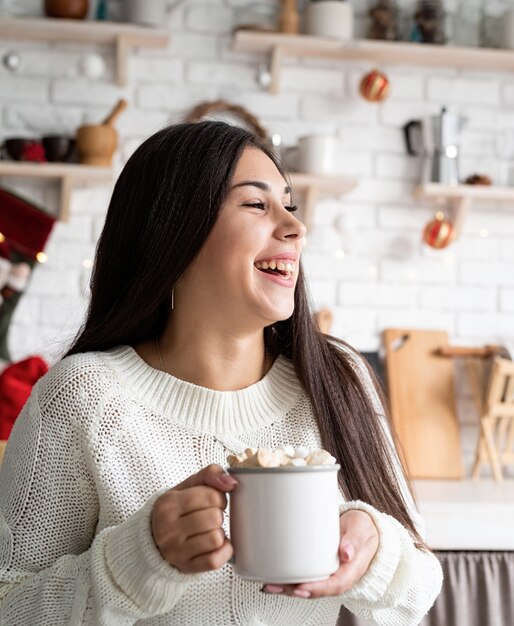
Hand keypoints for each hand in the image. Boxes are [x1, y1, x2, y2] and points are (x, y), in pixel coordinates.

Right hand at [151, 464, 237, 573]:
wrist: (155, 539)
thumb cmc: (178, 509)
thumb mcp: (188, 486)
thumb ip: (210, 474)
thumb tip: (231, 482)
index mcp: (168, 504)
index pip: (210, 496)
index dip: (219, 497)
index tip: (212, 501)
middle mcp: (168, 529)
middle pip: (215, 518)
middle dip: (218, 514)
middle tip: (211, 516)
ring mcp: (176, 551)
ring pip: (216, 538)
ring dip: (219, 533)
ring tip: (210, 530)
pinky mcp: (186, 567)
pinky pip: (215, 561)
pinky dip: (223, 551)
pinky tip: (216, 545)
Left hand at [263, 509, 378, 598]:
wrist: (363, 528)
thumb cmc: (362, 529)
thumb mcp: (362, 529)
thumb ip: (354, 540)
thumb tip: (346, 553)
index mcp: (351, 570)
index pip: (335, 585)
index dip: (317, 588)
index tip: (301, 587)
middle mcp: (338, 576)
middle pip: (316, 589)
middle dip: (295, 590)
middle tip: (276, 586)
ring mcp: (327, 573)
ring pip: (308, 585)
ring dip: (287, 587)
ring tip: (269, 584)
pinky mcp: (318, 567)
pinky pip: (304, 576)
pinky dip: (289, 579)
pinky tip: (274, 576)